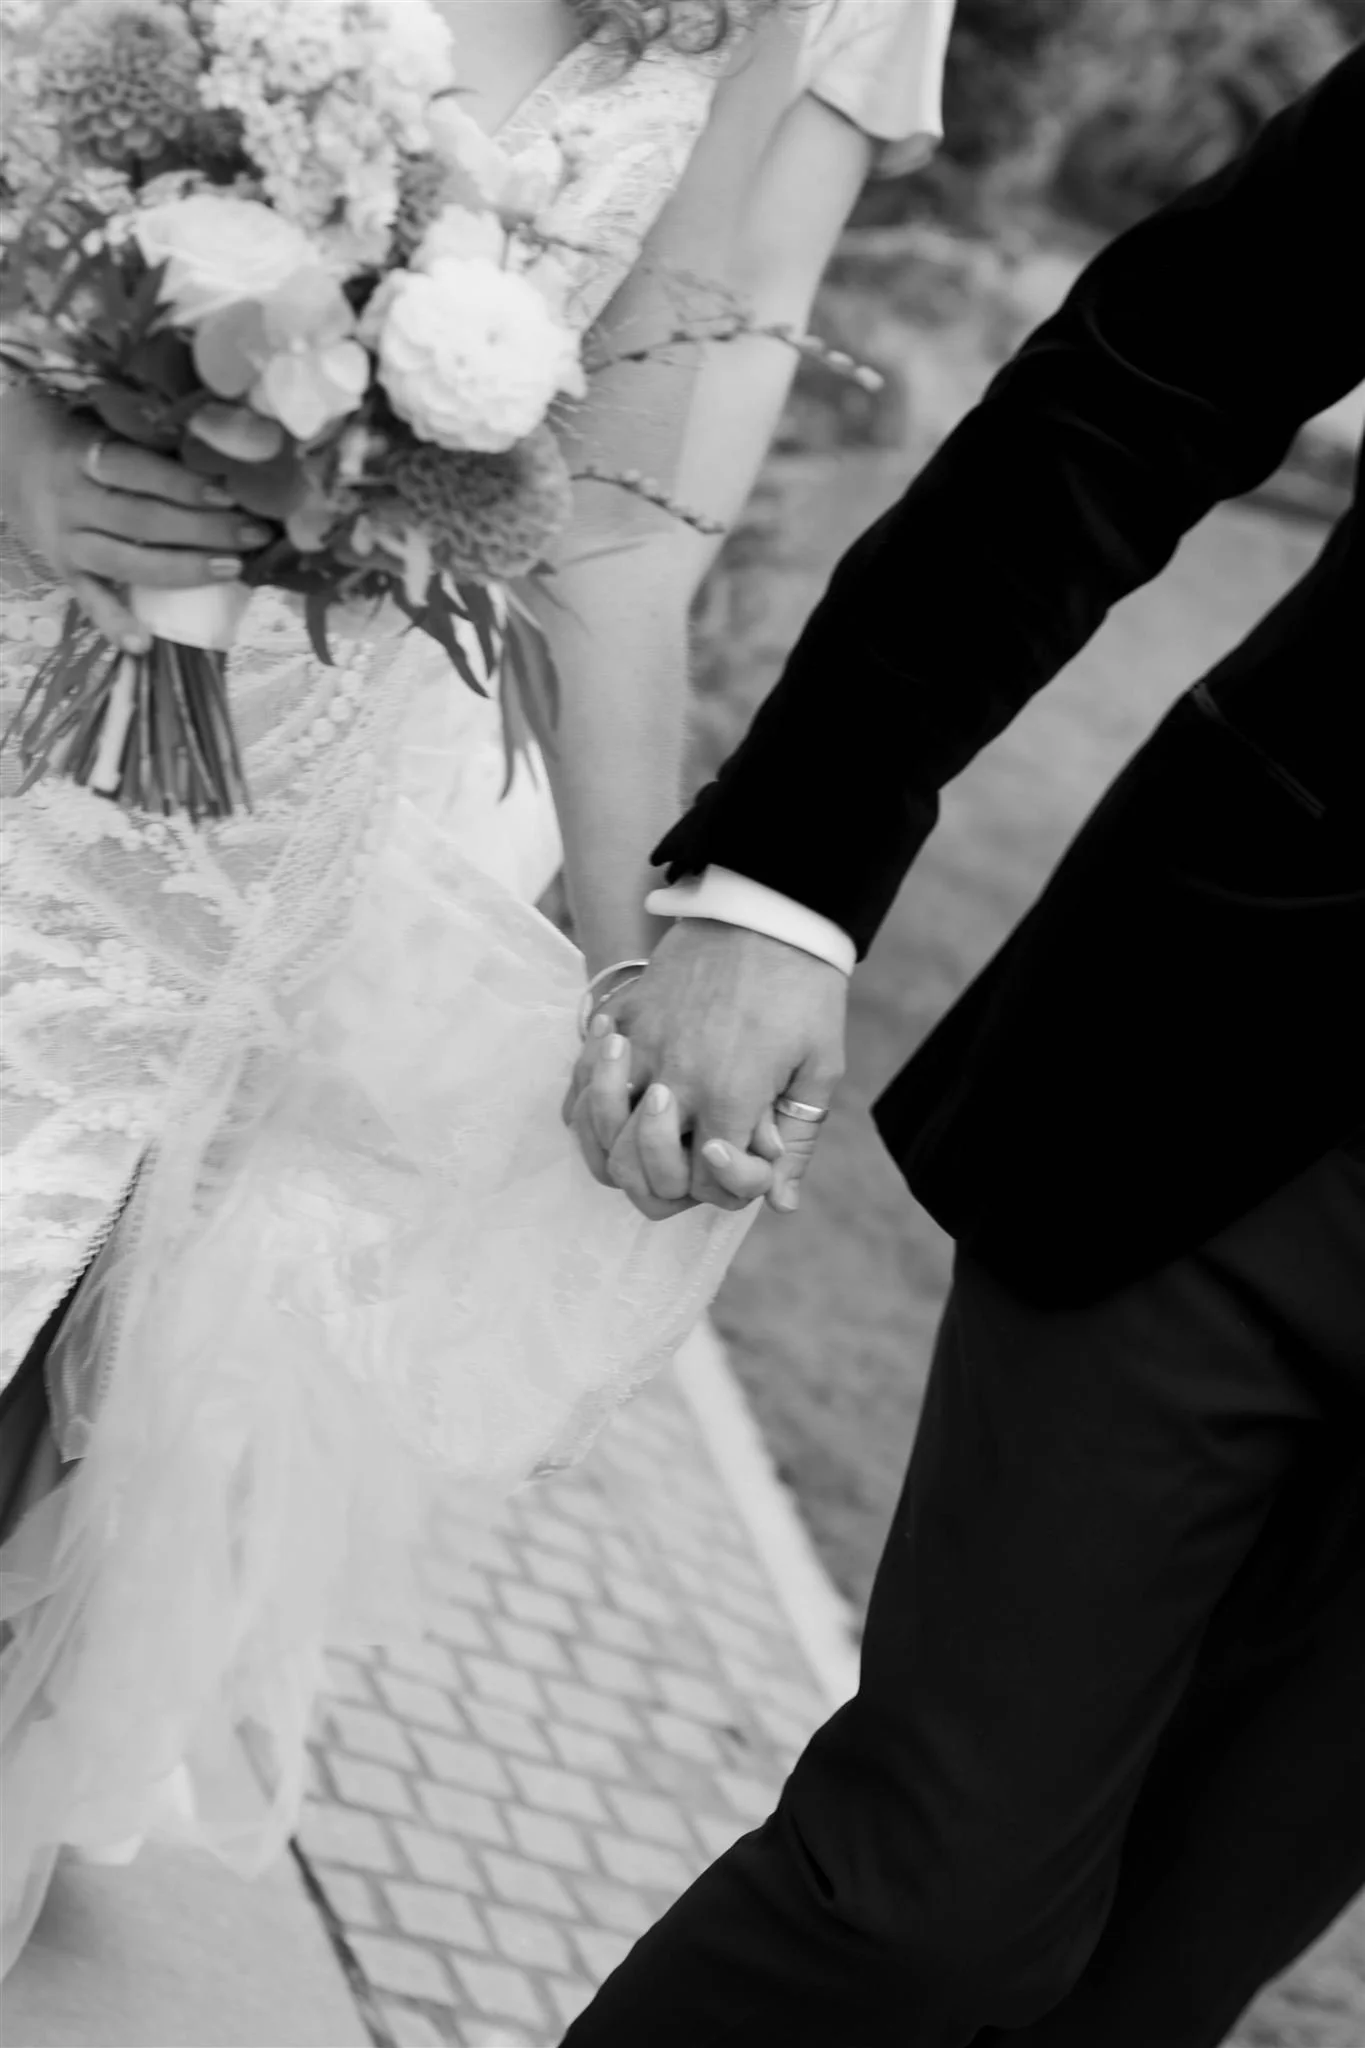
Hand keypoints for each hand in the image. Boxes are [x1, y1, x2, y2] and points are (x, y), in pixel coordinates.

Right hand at [0, 390, 272, 649]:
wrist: (12, 460)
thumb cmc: (78, 438)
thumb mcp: (103, 424)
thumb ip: (147, 440)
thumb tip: (222, 452)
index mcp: (82, 455)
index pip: (135, 470)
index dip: (182, 484)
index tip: (230, 493)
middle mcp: (72, 501)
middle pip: (141, 520)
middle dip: (203, 530)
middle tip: (254, 533)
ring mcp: (67, 541)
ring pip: (126, 562)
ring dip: (182, 570)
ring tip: (233, 569)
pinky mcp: (65, 572)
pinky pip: (90, 601)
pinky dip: (114, 624)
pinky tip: (142, 643)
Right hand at [564, 919, 847, 1220]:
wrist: (768, 906)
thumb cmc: (803, 987)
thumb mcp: (820, 1065)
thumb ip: (797, 1139)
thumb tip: (783, 1201)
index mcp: (728, 1096)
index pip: (700, 1182)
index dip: (719, 1187)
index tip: (731, 1157)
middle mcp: (673, 1079)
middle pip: (631, 1169)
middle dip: (657, 1182)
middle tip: (681, 1160)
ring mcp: (638, 1046)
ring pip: (593, 1129)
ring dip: (613, 1146)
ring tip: (641, 1135)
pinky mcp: (622, 1016)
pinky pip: (578, 1078)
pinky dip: (585, 1103)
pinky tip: (614, 1100)